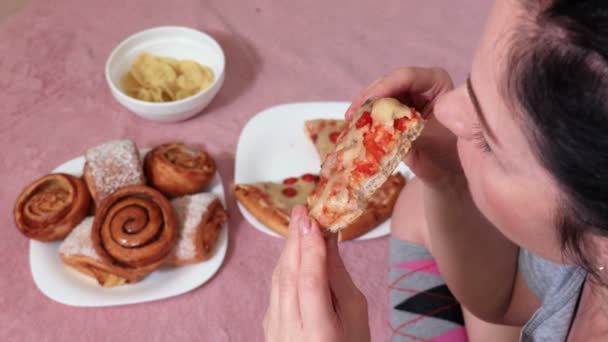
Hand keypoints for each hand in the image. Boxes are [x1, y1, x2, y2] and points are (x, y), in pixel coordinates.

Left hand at [263, 205, 369, 341]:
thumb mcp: (356, 315)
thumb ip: (338, 278)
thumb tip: (328, 239)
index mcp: (320, 334)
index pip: (311, 284)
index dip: (311, 250)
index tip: (312, 221)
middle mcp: (291, 333)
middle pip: (289, 278)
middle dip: (295, 241)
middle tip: (301, 210)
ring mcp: (275, 332)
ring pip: (278, 282)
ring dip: (287, 249)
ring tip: (297, 222)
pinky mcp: (268, 327)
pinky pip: (275, 290)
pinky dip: (283, 267)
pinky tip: (291, 250)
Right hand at [346, 67, 461, 183]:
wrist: (447, 173)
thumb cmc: (448, 154)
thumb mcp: (428, 139)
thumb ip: (404, 129)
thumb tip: (378, 123)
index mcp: (436, 83)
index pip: (407, 77)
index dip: (384, 87)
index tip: (366, 102)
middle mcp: (420, 85)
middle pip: (388, 84)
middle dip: (369, 98)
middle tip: (352, 114)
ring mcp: (407, 97)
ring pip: (379, 96)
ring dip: (364, 109)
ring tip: (351, 122)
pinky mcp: (395, 111)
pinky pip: (377, 110)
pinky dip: (366, 118)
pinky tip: (354, 127)